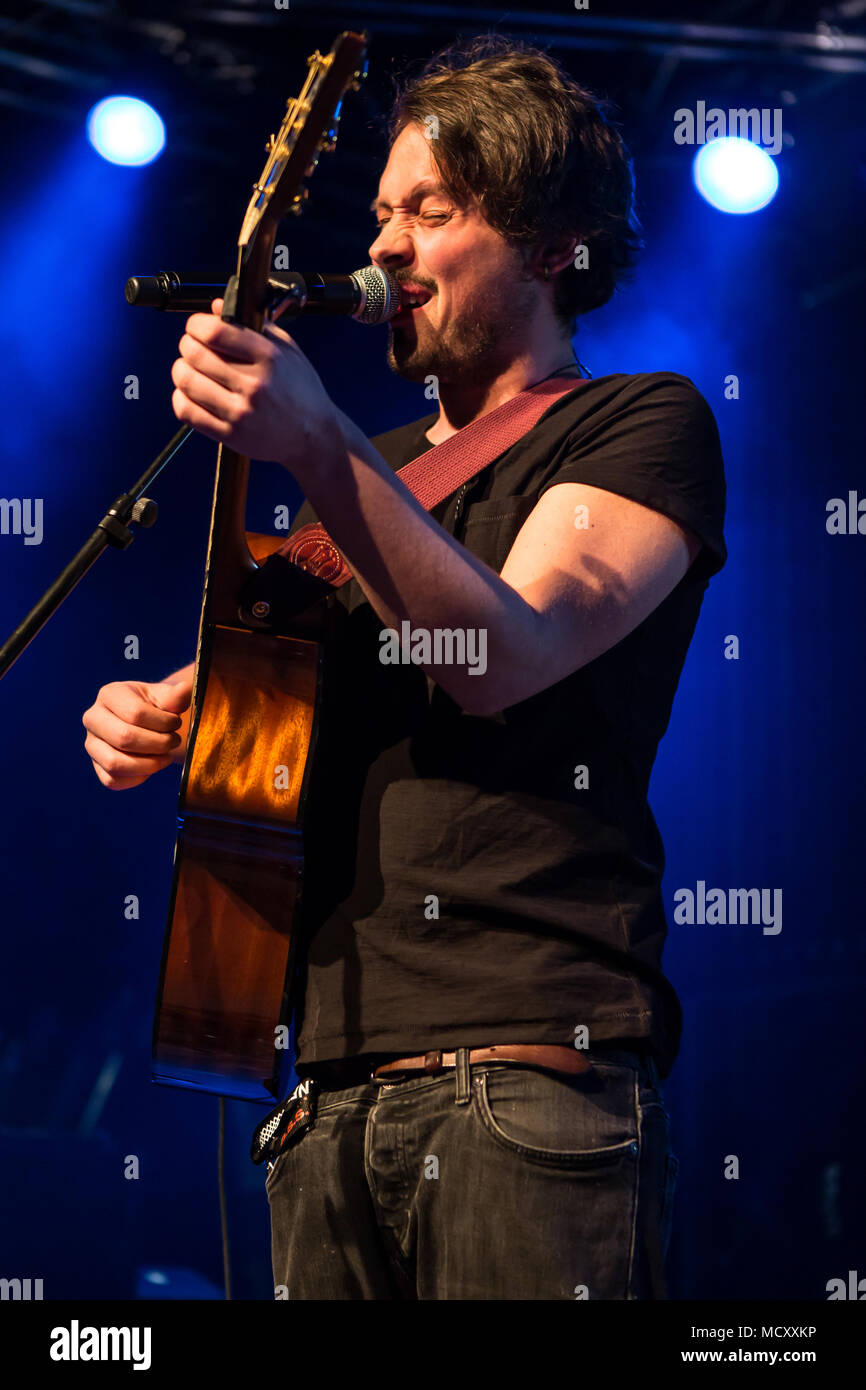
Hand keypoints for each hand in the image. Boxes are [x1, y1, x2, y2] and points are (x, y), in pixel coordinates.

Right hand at [83, 674, 191, 789]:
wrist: (146, 723)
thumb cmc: (156, 707)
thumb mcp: (165, 697)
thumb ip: (176, 695)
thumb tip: (186, 688)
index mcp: (109, 695)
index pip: (135, 713)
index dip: (163, 722)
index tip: (177, 723)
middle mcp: (93, 718)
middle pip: (124, 738)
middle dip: (158, 744)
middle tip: (174, 741)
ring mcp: (91, 744)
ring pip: (115, 763)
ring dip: (149, 764)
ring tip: (165, 756)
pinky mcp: (97, 766)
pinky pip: (113, 780)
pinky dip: (138, 777)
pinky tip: (153, 765)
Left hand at [170, 298, 342, 479]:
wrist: (313, 437)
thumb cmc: (302, 393)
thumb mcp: (288, 351)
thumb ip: (255, 326)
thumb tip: (218, 307)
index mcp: (269, 358)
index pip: (215, 332)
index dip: (196, 325)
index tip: (197, 326)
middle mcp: (254, 385)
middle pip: (196, 354)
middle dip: (187, 345)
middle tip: (192, 347)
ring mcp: (241, 412)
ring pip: (187, 382)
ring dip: (181, 370)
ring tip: (189, 369)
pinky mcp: (230, 434)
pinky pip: (188, 411)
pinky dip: (181, 397)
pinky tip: (191, 393)